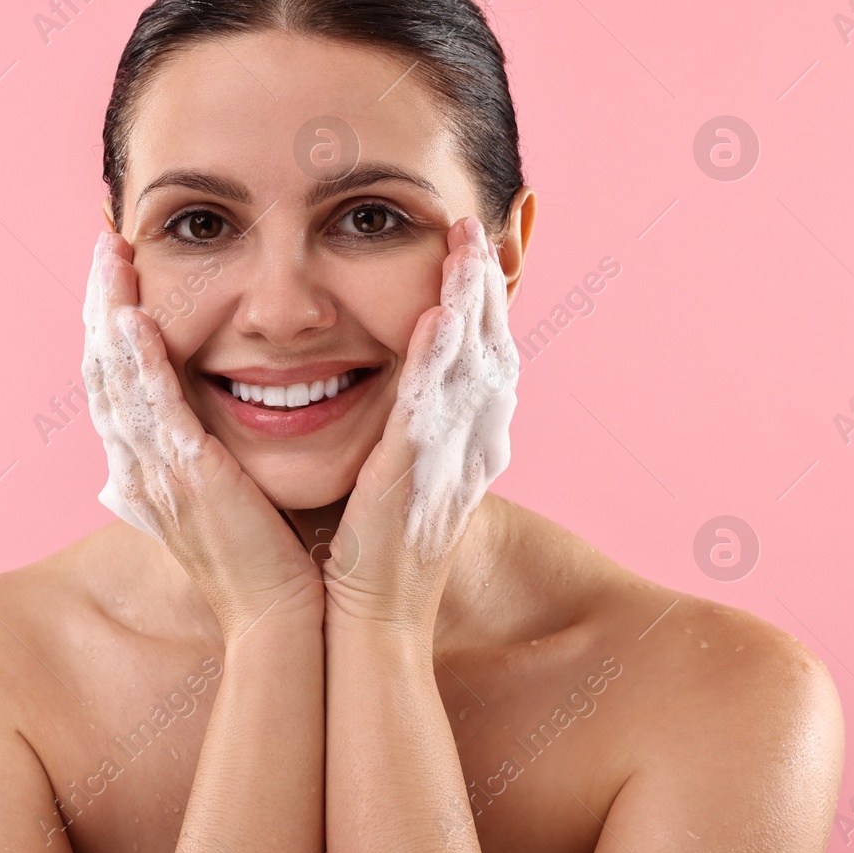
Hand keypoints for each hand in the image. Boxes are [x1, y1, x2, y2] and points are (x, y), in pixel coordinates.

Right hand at [81, 230, 322, 637]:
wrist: (278, 617)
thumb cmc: (266, 559)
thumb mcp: (226, 496)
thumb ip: (210, 457)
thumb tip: (204, 429)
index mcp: (148, 464)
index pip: (117, 377)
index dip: (111, 320)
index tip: (119, 269)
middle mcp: (139, 462)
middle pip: (102, 365)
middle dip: (101, 299)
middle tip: (105, 240)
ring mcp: (155, 470)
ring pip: (115, 376)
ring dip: (110, 311)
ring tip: (112, 255)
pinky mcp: (185, 477)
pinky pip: (153, 409)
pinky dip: (138, 362)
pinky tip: (135, 319)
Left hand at [324, 216, 517, 630]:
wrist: (369, 624)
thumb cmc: (366, 558)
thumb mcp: (390, 482)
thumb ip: (394, 435)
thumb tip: (379, 399)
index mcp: (460, 445)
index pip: (476, 358)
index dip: (476, 304)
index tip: (468, 251)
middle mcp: (469, 446)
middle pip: (487, 347)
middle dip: (484, 286)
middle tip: (475, 228)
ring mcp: (451, 459)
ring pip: (472, 364)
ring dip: (470, 301)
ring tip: (466, 246)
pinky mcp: (420, 473)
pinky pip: (436, 404)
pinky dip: (440, 357)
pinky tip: (438, 314)